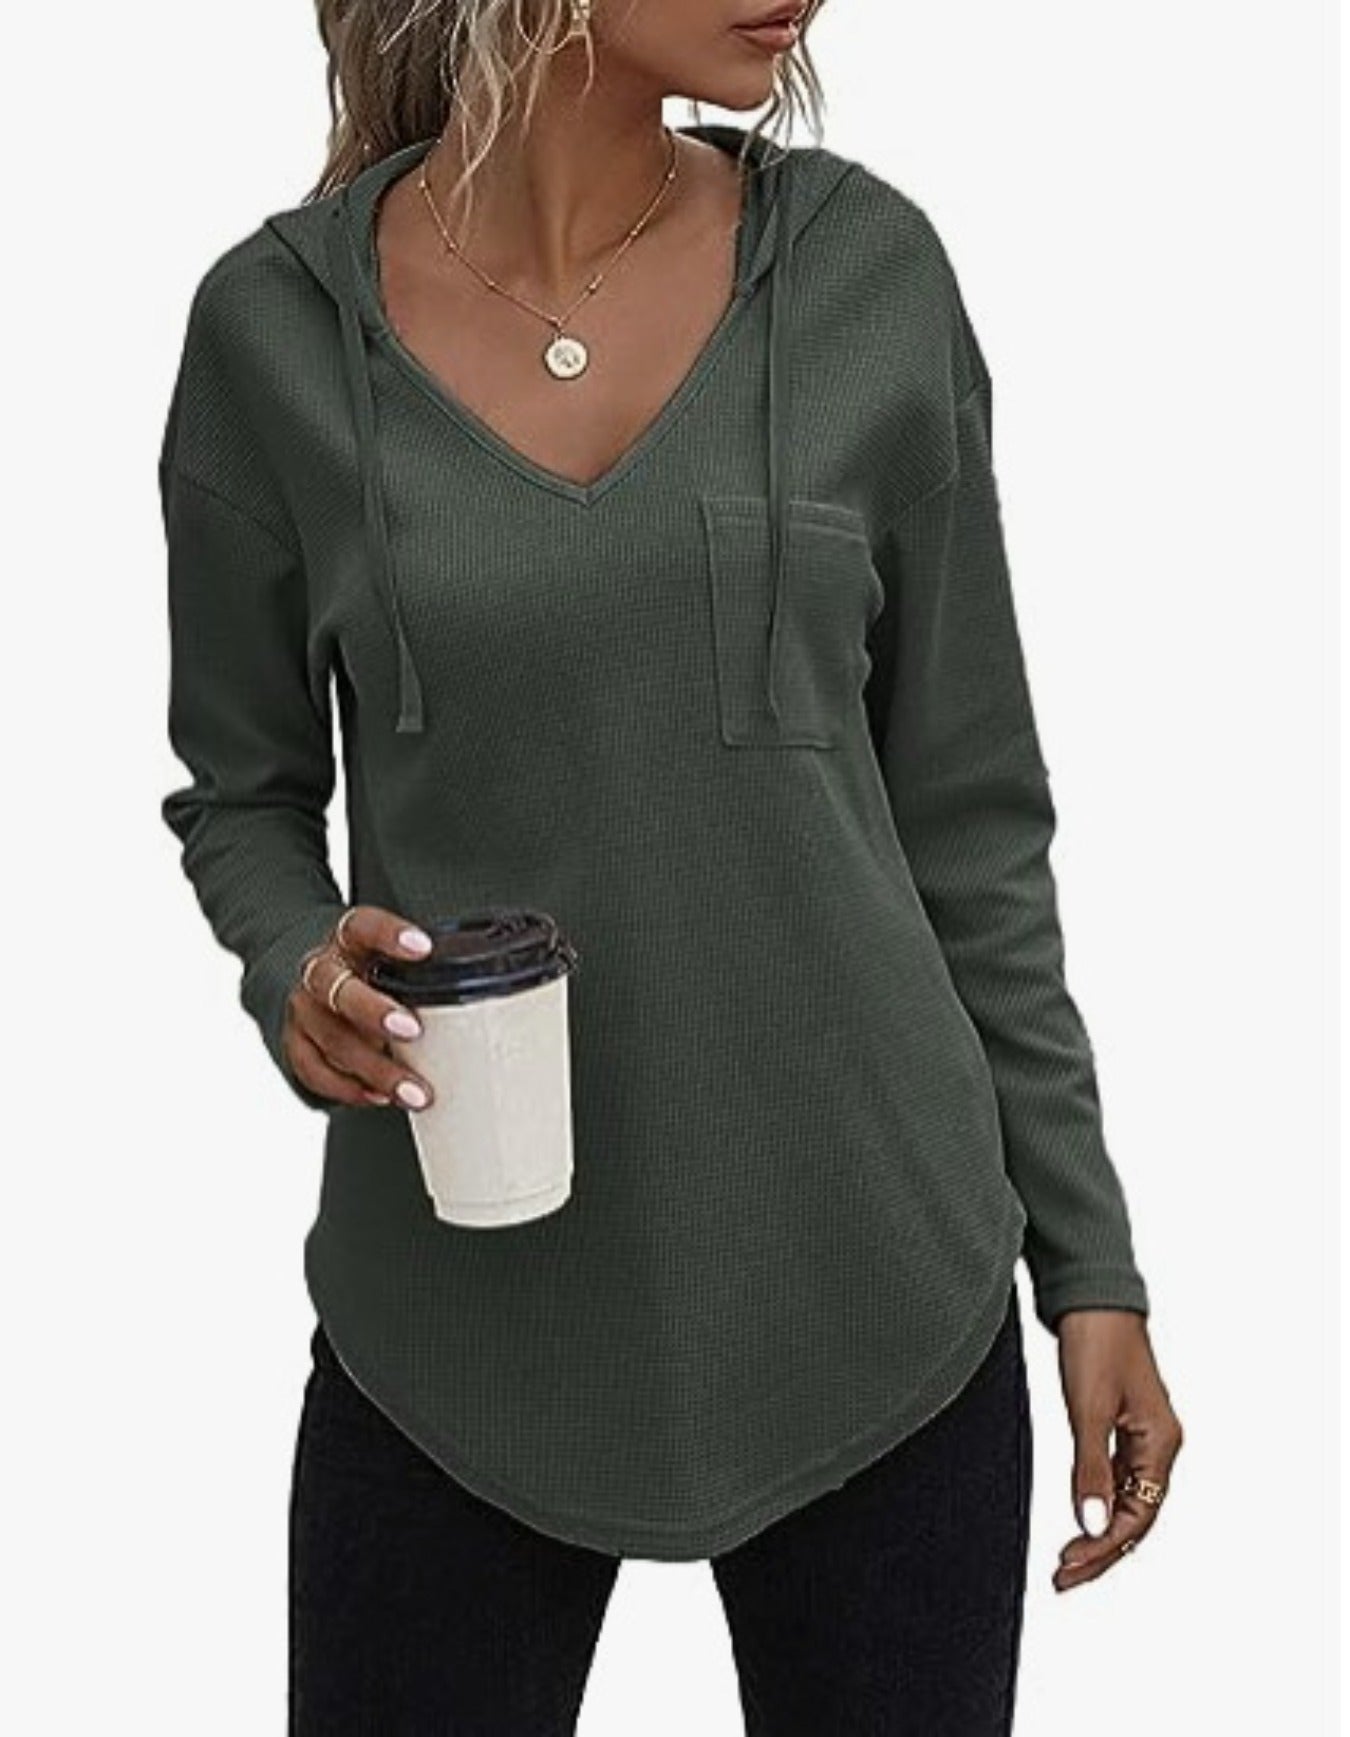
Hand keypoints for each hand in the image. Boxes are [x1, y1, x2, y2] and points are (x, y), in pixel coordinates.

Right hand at [284, 905, 436, 1110]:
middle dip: (375, 1011)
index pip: (362, 926)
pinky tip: (381, 1097)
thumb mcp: (392, 958)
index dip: (389, 934)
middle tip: (411, 1030)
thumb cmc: (372, 973)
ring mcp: (304, 1010)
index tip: (423, 947)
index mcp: (347, 940)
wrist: (321, 986)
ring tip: (414, 1090)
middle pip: (338, 989)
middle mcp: (319, 972)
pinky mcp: (295, 1045)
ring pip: (332, 1040)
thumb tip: (495, 988)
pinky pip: (315, 1072)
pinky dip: (349, 1088)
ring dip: (376, 1069)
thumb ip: (424, 969)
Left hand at [1051, 1309, 1182, 1592]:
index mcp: (1161, 1441)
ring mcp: (1144, 1434)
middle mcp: (1159, 1443)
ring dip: (1100, 1532)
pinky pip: (1119, 1478)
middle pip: (1137, 1514)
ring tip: (1067, 1562)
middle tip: (1062, 1579)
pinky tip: (1082, 1518)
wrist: (1091, 1294)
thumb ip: (1090, 1468)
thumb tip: (1093, 1526)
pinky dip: (1100, 1502)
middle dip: (1101, 1551)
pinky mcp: (1123, 1424)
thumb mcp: (1088, 1408)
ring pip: (1129, 1500)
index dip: (1105, 1548)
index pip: (1139, 1514)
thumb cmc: (1094, 1341)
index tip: (1068, 1568)